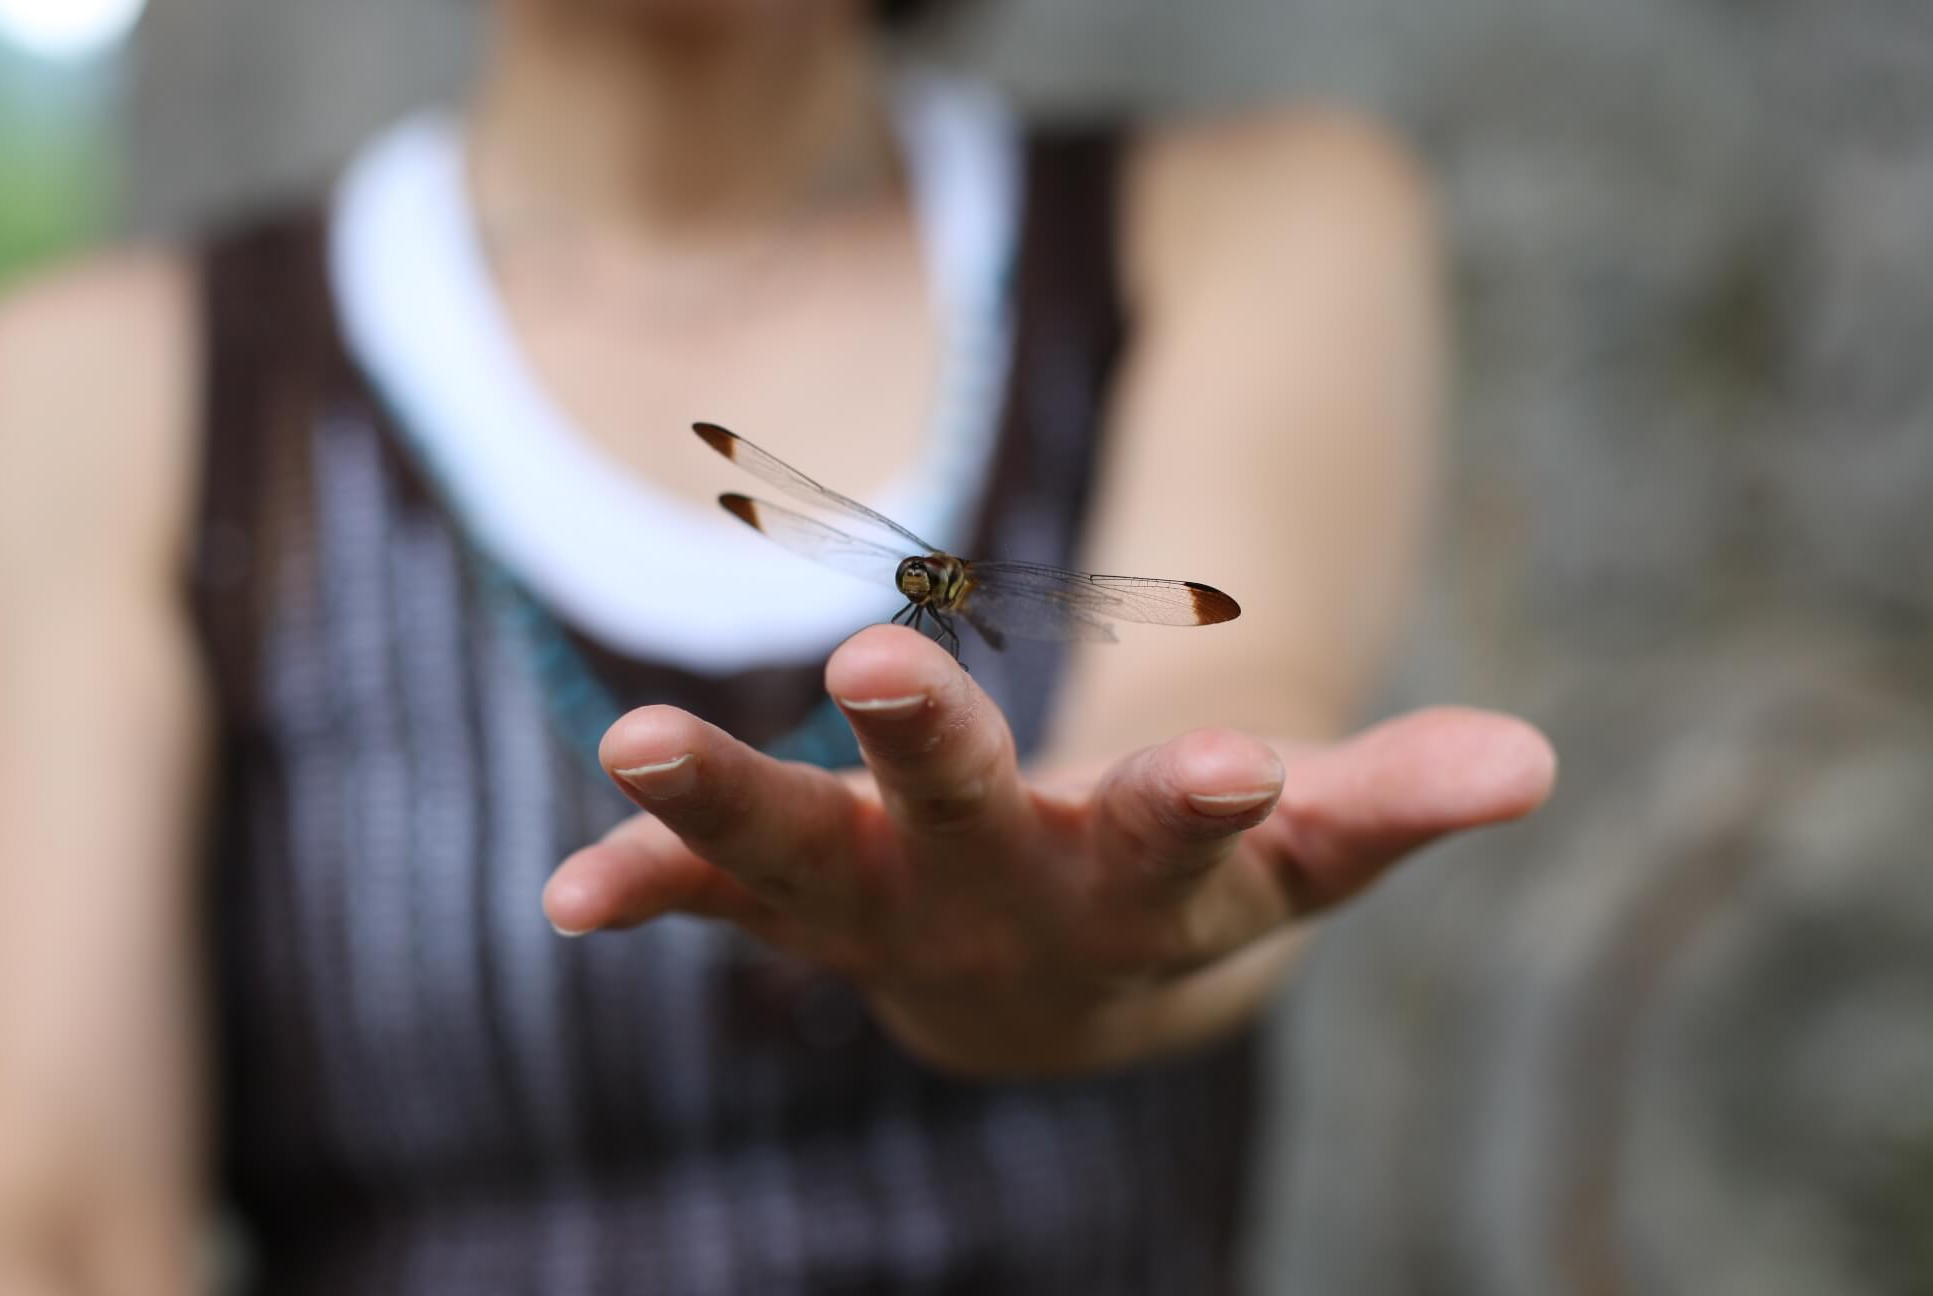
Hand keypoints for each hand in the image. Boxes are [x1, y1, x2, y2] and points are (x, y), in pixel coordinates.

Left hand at [543, 626, 1554, 1077]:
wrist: (1062, 996)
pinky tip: (574, 890)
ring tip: (635, 739)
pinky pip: (718, 902)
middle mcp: (1005, 912)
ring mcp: (892, 915)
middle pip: (970, 834)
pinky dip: (650, 885)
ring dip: (727, 804)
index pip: (1184, 846)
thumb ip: (1397, 800)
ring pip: (807, 862)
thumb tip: (1540, 759)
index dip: (1206, 802)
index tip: (1241, 761)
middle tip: (879, 666)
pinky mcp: (806, 905)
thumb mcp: (1298, 856)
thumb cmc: (1188, 889)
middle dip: (934, 759)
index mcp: (1139, 892)